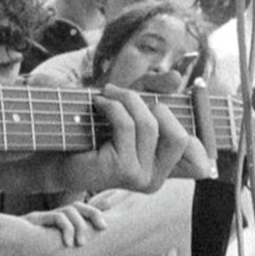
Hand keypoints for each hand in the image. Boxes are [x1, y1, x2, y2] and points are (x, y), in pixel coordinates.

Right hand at [31, 200, 106, 246]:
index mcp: (57, 229)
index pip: (79, 215)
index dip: (94, 211)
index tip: (108, 211)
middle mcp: (51, 220)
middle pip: (77, 207)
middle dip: (94, 213)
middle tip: (103, 228)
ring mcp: (42, 218)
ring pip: (69, 210)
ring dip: (80, 225)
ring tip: (81, 244)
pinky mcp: (33, 220)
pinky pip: (57, 217)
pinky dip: (67, 228)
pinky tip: (67, 244)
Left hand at [55, 84, 201, 195]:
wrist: (54, 156)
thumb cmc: (92, 130)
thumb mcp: (130, 106)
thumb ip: (156, 90)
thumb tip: (176, 76)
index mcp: (165, 170)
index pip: (200, 161)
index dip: (196, 134)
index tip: (166, 108)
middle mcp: (157, 179)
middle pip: (179, 136)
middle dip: (152, 105)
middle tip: (124, 95)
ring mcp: (141, 178)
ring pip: (150, 125)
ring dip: (127, 100)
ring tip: (107, 94)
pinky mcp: (122, 171)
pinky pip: (128, 127)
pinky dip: (113, 107)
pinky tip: (98, 103)